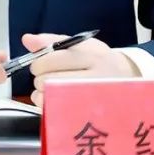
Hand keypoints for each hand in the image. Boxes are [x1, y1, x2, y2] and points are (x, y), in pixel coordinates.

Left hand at [22, 32, 139, 107]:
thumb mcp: (81, 45)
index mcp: (92, 55)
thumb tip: (27, 39)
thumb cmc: (99, 61)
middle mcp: (95, 77)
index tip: (39, 64)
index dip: (39, 62)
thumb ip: (53, 41)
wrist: (126, 80)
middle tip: (44, 77)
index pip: (55, 58)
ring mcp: (92, 99)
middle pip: (50, 79)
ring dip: (41, 93)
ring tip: (49, 88)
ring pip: (51, 96)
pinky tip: (52, 100)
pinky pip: (56, 111)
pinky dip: (47, 105)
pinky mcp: (87, 115)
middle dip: (39, 78)